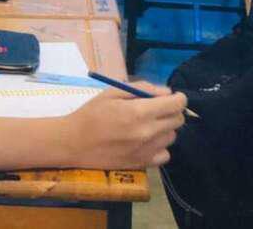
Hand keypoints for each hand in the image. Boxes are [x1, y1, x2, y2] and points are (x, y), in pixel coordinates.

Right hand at [66, 82, 186, 169]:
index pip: (176, 104)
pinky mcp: (143, 164)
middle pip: (178, 120)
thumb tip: (165, 92)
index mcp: (139, 112)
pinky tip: (145, 142)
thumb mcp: (111, 92)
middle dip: (171, 111)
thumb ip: (141, 89)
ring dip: (164, 128)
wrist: (74, 142)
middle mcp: (148, 132)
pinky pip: (165, 154)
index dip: (178, 98)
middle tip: (156, 109)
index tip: (173, 96)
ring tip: (146, 125)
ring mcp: (147, 150)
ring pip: (172, 137)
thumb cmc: (90, 114)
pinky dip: (159, 147)